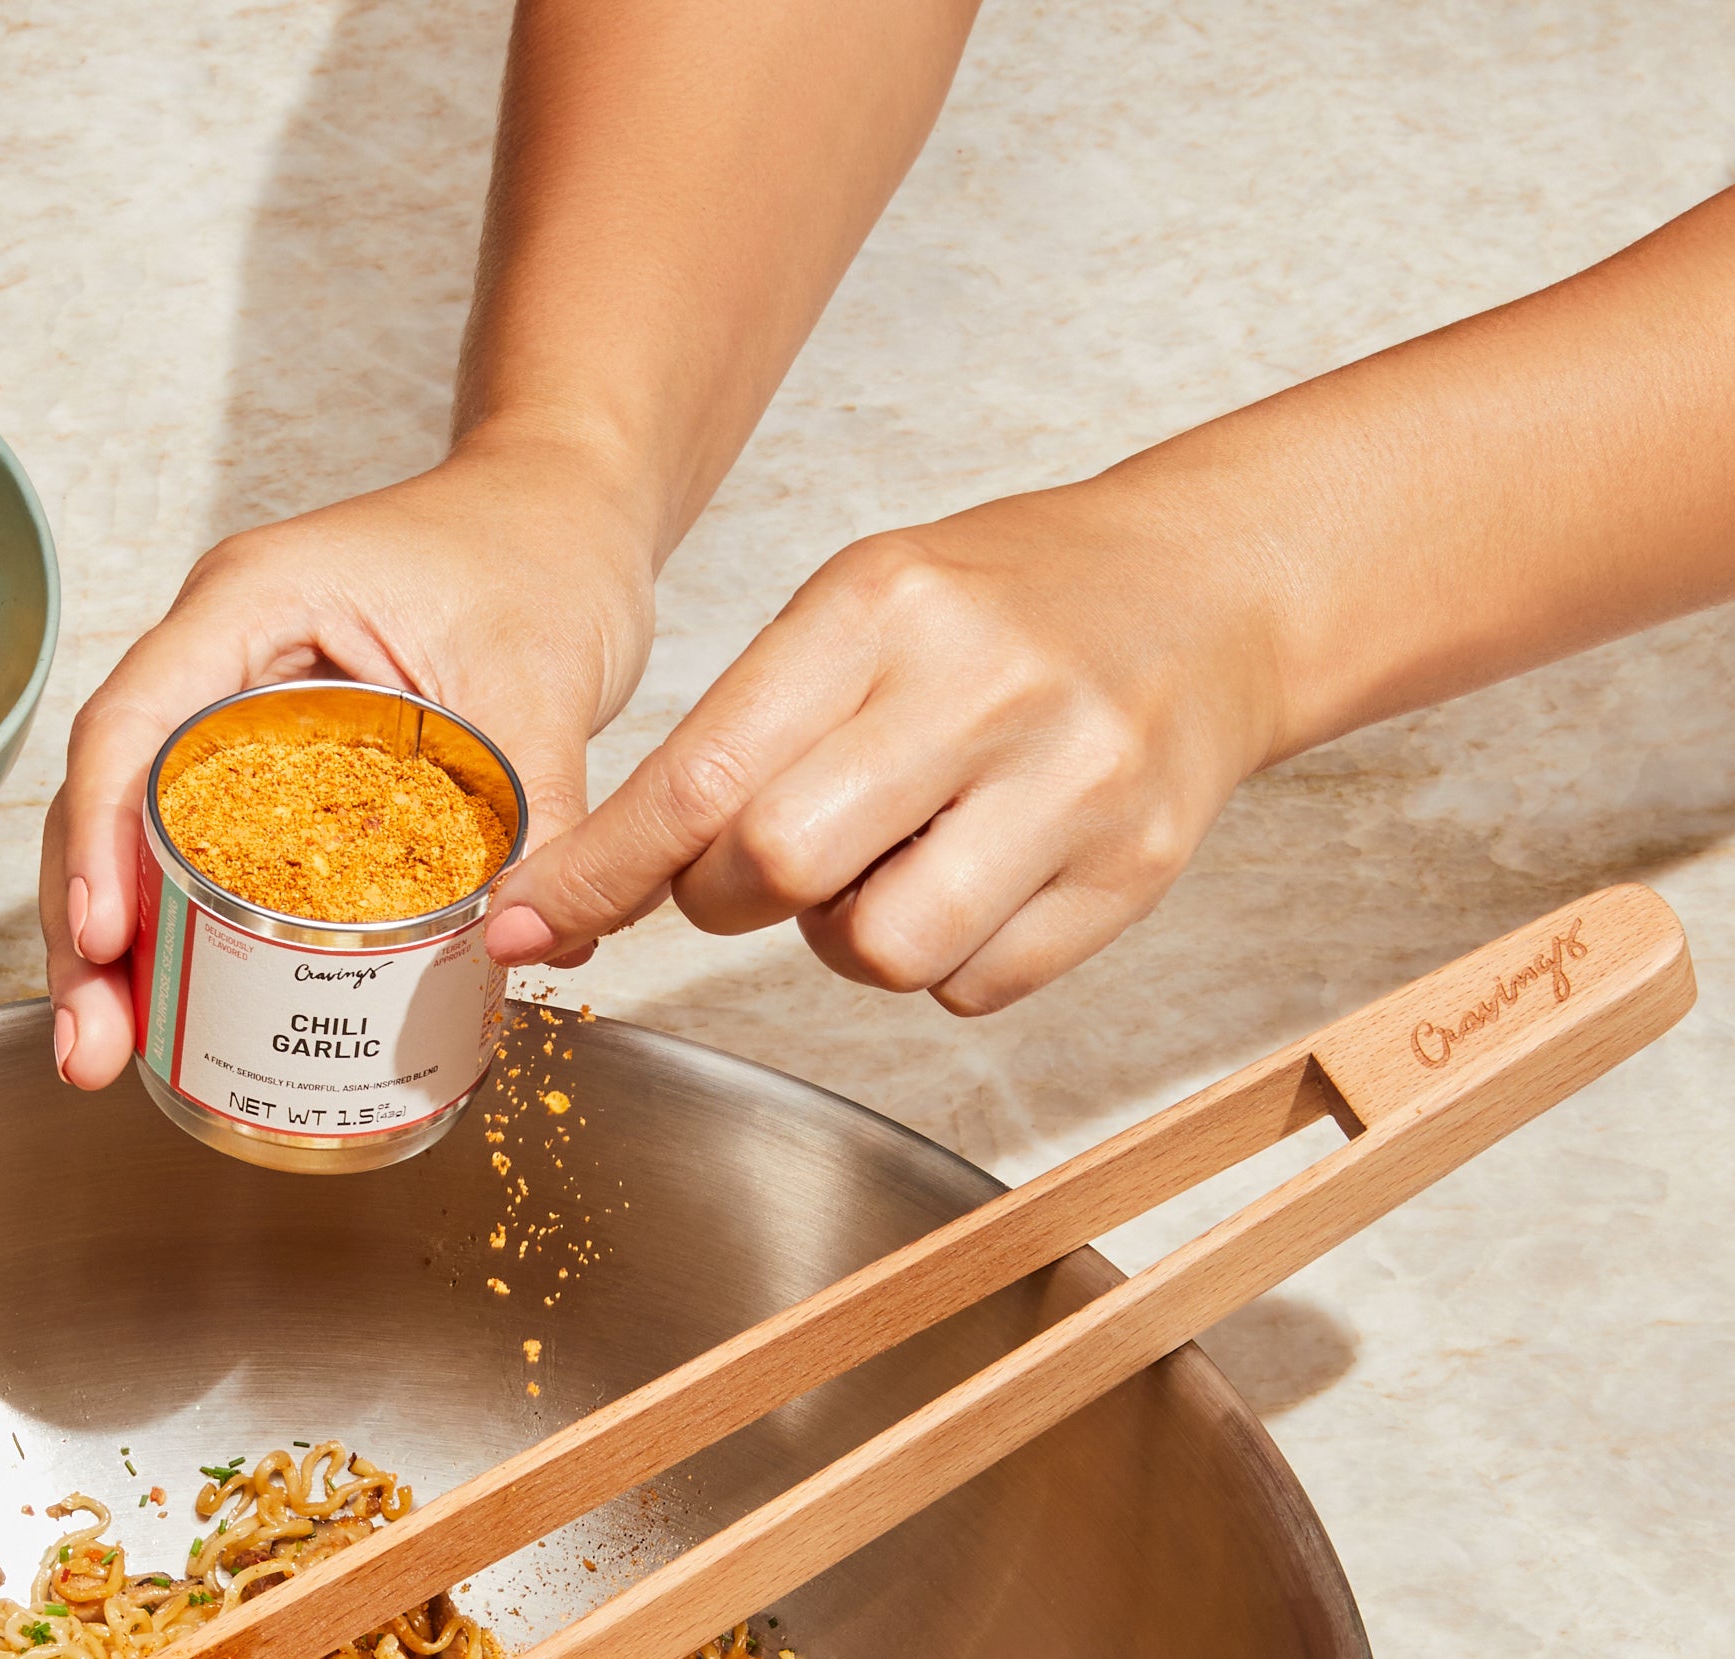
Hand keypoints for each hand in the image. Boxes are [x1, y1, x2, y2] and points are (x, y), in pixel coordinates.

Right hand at [39, 433, 655, 1085]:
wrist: (564, 509)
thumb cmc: (540, 545)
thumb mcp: (546, 677)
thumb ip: (543, 808)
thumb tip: (533, 943)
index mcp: (256, 601)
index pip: (135, 721)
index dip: (101, 835)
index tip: (102, 938)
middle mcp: (220, 655)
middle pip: (110, 797)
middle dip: (85, 931)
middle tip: (88, 1046)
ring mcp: (234, 711)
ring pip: (137, 835)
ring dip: (117, 951)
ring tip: (106, 1052)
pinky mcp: (270, 764)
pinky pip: (200, 851)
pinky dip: (181, 933)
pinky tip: (174, 1013)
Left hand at [482, 475, 1287, 1014]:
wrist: (1211, 594)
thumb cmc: (1002, 612)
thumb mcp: (861, 612)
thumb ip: (738, 734)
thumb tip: (586, 885)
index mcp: (884, 607)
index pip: (701, 777)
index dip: (601, 872)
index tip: (523, 928)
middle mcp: (981, 688)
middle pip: (777, 871)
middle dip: (735, 899)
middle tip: (767, 865)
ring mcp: (1069, 784)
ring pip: (878, 951)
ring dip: (846, 938)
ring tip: (891, 861)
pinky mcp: (1129, 873)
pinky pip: (971, 989)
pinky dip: (946, 961)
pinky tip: (976, 876)